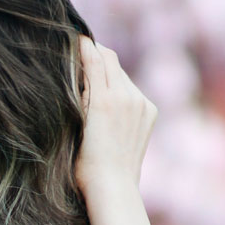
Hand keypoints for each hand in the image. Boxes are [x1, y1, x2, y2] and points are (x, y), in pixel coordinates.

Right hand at [75, 36, 157, 196]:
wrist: (113, 187)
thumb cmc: (84, 163)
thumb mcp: (74, 123)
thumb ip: (78, 90)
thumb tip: (78, 63)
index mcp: (104, 100)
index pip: (95, 56)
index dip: (83, 45)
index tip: (74, 38)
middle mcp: (126, 97)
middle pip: (110, 59)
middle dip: (96, 55)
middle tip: (82, 55)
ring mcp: (141, 103)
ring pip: (122, 75)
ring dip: (109, 74)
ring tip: (95, 87)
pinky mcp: (150, 111)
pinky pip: (133, 90)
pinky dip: (122, 91)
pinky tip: (112, 108)